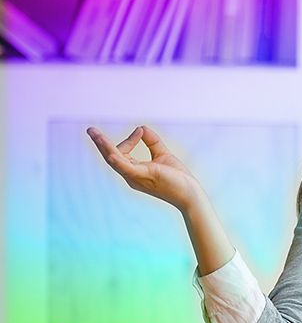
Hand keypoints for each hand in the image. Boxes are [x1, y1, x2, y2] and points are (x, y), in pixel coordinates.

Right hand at [87, 126, 202, 210]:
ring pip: (115, 160)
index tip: (140, 131)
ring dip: (104, 147)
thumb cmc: (177, 178)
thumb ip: (152, 142)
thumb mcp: (162, 155)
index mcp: (134, 170)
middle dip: (101, 143)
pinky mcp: (144, 177)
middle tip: (90, 130)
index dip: (130, 139)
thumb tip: (140, 127)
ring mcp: (136, 177)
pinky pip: (127, 169)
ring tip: (95, 135)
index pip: (122, 152)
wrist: (190, 194)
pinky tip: (111, 154)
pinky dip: (118, 161)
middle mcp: (131, 175)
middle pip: (111, 156)